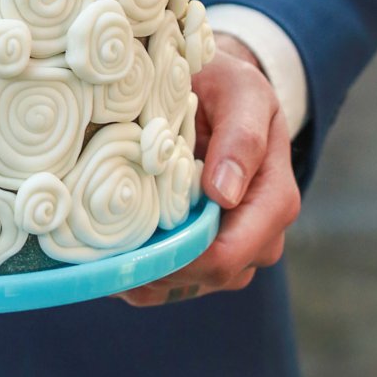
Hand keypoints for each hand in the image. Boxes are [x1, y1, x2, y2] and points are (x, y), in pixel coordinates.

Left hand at [122, 33, 299, 307]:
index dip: (185, 257)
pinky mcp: (202, 255)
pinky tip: (110, 249)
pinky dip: (137, 276)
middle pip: (209, 276)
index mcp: (274, 200)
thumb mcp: (242, 93)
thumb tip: (225, 193)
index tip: (137, 236)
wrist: (216, 93)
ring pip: (186, 286)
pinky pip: (169, 286)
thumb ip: (241, 137)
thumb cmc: (228, 89)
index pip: (231, 253)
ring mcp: (231, 251)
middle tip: (107, 240)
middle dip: (161, 265)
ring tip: (103, 242)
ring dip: (145, 273)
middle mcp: (258, 236)